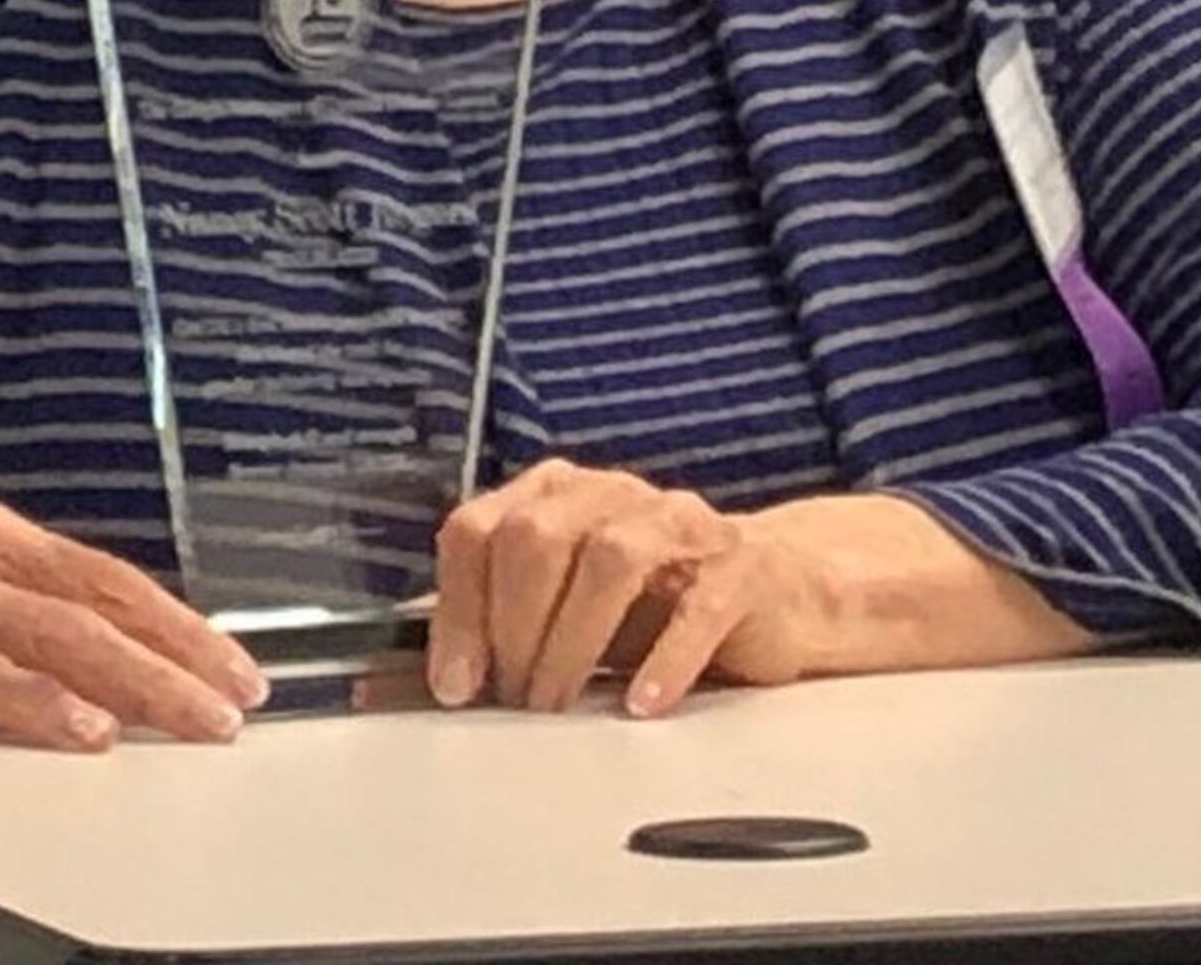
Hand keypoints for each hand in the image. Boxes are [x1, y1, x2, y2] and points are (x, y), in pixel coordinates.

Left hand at [426, 458, 831, 717]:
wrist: (776, 594)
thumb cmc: (655, 606)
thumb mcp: (565, 613)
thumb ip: (499, 628)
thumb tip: (424, 679)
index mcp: (556, 495)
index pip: (478, 530)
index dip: (457, 609)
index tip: (455, 684)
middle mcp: (613, 495)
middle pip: (536, 536)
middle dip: (513, 628)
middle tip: (514, 699)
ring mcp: (680, 523)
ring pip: (610, 558)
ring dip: (571, 643)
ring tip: (558, 705)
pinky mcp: (742, 566)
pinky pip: (697, 606)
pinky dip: (662, 660)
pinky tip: (639, 704)